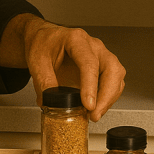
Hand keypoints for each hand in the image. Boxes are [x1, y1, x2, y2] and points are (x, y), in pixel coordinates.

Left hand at [0, 15, 125, 120]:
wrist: (45, 38)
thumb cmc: (43, 44)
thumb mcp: (37, 61)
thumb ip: (44, 82)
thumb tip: (51, 104)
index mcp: (76, 40)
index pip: (89, 62)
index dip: (90, 85)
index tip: (88, 105)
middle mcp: (93, 45)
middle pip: (111, 69)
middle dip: (106, 95)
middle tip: (93, 114)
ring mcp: (101, 55)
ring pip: (117, 76)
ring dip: (109, 98)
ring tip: (94, 114)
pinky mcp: (103, 66)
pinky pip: (114, 82)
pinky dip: (108, 97)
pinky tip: (96, 108)